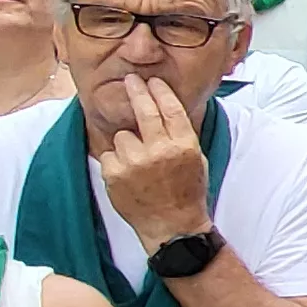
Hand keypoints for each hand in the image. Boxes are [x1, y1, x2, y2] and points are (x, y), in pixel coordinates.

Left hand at [95, 76, 217, 243]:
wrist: (172, 226)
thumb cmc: (187, 192)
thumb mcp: (196, 159)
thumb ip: (180, 134)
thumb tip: (164, 106)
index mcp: (183, 145)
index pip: (170, 108)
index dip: (159, 91)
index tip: (152, 81)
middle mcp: (160, 151)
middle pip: (145, 111)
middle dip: (137, 91)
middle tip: (131, 80)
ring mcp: (135, 163)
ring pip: (123, 135)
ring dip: (128, 143)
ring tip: (139, 162)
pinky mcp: (115, 174)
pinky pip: (110, 153)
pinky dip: (116, 161)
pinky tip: (128, 174)